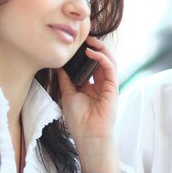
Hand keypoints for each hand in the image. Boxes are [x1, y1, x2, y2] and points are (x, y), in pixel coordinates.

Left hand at [58, 37, 120, 172]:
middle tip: (82, 38)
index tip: (75, 44)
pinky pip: (111, 68)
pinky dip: (102, 58)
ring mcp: (109, 85)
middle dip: (94, 47)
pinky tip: (92, 52)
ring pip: (108, 61)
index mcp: (91, 86)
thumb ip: (65, 79)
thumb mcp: (68, 94)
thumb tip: (58, 64)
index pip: (90, 65)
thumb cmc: (78, 119)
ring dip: (100, 49)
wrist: (88, 134)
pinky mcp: (113, 87)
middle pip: (101, 60)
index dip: (85, 54)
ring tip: (88, 41)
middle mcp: (101, 84)